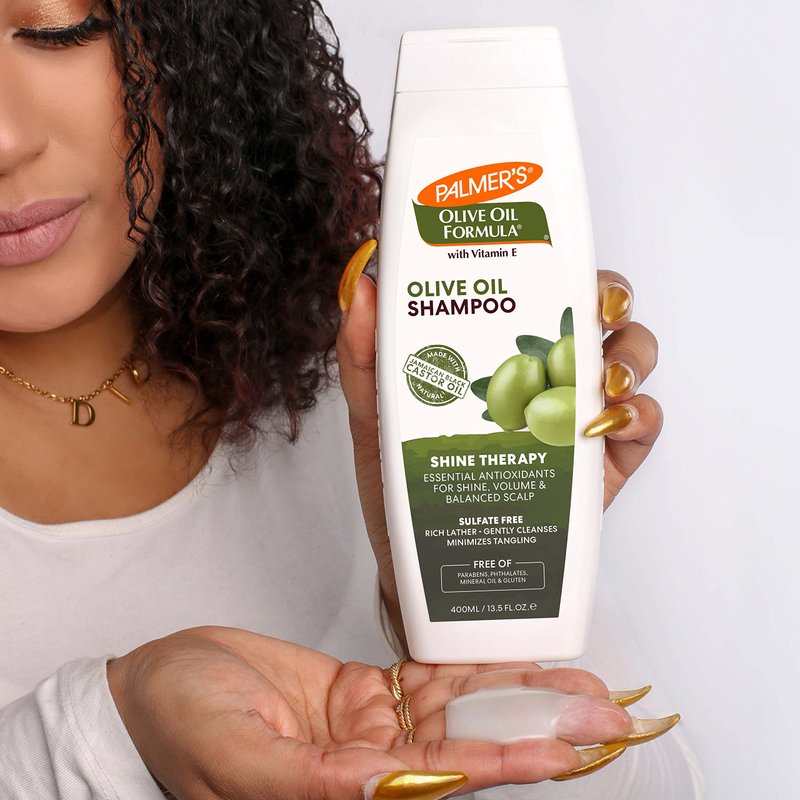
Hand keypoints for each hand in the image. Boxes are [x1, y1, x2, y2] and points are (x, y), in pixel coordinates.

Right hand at [107, 625, 638, 798]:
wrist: (157, 679)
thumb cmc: (180, 720)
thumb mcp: (239, 758)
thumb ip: (313, 781)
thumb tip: (385, 787)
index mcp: (344, 794)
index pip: (442, 781)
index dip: (506, 762)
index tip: (563, 749)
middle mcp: (368, 767)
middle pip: (468, 746)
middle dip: (535, 727)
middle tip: (600, 715)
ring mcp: (369, 728)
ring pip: (458, 710)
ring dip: (515, 695)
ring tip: (575, 686)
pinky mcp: (363, 693)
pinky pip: (427, 679)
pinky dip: (471, 670)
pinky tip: (511, 665)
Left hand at [336, 243, 661, 639]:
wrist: (429, 566)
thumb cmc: (405, 486)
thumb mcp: (377, 417)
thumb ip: (365, 356)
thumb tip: (361, 289)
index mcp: (499, 353)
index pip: (540, 290)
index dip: (560, 266)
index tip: (556, 258)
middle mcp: (546, 374)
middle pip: (600, 313)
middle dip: (610, 300)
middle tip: (593, 312)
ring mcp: (578, 417)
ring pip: (631, 359)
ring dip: (630, 355)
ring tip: (601, 378)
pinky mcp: (603, 464)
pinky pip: (642, 425)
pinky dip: (638, 415)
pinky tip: (603, 424)